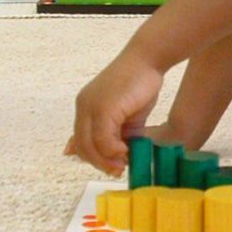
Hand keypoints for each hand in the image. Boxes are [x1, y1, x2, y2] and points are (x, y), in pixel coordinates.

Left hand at [68, 51, 164, 175]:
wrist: (149, 61)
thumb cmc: (141, 84)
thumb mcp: (127, 116)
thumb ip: (119, 133)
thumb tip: (118, 156)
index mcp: (86, 108)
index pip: (82, 141)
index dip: (95, 158)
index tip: (112, 167)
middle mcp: (83, 107)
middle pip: (83, 146)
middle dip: (100, 163)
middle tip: (118, 171)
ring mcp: (91, 107)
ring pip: (90, 145)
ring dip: (107, 160)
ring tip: (123, 164)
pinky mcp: (103, 109)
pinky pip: (103, 139)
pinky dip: (113, 151)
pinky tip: (127, 152)